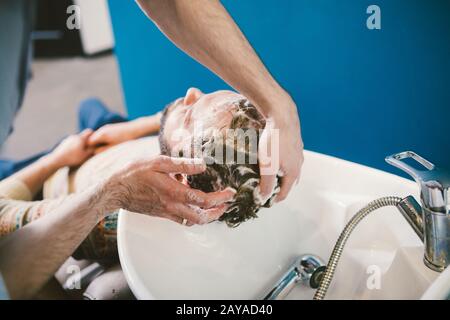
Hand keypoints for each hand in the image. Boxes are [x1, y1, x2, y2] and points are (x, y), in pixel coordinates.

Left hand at [49, 129, 94, 167]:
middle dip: (86, 141)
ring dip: (80, 144)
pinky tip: (73, 154)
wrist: (57, 159)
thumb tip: (96, 146)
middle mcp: (74, 136)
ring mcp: (68, 139)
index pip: (89, 131)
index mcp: (80, 138)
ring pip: (77, 140)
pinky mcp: (63, 143)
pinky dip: (74, 147)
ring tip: (80, 152)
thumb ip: (91, 149)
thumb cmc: (72, 158)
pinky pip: (71, 143)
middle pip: (83, 136)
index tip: (95, 140)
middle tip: (89, 148)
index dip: (94, 134)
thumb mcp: (85, 155)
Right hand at [88, 114, 161, 153]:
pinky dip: (104, 140)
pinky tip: (110, 145)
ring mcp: (106, 127)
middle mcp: (101, 129)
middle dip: (93, 147)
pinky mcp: (110, 127)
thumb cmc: (125, 140)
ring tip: (104, 150)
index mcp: (101, 135)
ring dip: (99, 144)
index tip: (91, 156)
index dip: (88, 150)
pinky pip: (103, 135)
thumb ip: (102, 151)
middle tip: (96, 155)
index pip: (88, 143)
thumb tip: (93, 153)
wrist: (136, 129)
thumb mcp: (113, 148)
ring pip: (98, 137)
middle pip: (92, 140)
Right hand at [103, 155, 234, 224]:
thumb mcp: (158, 162)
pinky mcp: (161, 214)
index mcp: (174, 193)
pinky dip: (193, 215)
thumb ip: (182, 165)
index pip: (203, 200)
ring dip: (207, 216)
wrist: (114, 190)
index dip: (220, 198)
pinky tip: (194, 204)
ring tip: (216, 206)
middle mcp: (172, 206)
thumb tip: (202, 166)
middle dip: (217, 212)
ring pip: (192, 221)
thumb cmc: (134, 173)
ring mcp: (166, 212)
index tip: (230, 192)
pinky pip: (182, 219)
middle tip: (227, 204)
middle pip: (201, 217)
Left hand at [258, 92, 303, 201]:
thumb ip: (266, 183)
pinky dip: (283, 161)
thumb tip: (264, 197)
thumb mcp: (267, 166)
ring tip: (273, 174)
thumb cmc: (275, 141)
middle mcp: (299, 163)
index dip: (276, 198)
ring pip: (291, 167)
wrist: (282, 116)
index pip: (285, 191)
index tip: (267, 201)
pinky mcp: (295, 141)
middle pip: (290, 180)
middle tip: (270, 189)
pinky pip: (290, 156)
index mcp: (293, 172)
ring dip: (283, 173)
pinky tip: (276, 156)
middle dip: (280, 186)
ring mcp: (298, 151)